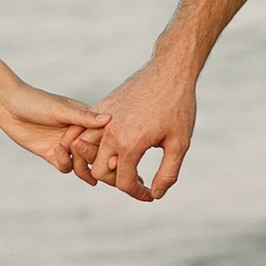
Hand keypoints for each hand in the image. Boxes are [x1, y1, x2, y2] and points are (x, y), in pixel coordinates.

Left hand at [0, 81, 113, 174]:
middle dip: (96, 158)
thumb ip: (83, 117)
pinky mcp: (51, 154)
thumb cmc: (35, 101)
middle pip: (95, 153)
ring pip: (83, 163)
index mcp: (85, 118)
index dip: (108, 144)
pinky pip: (66, 167)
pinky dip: (65, 163)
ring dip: (82, 165)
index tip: (106, 147)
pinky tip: (57, 152)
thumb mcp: (60, 109)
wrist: (8, 106)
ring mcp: (65, 145)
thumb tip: (110, 119)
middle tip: (90, 156)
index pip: (104, 135)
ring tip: (77, 161)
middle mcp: (78, 133)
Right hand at [74, 55, 197, 200]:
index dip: (137, 193)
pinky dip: (91, 143)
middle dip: (117, 180)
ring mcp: (102, 117)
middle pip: (100, 171)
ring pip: (85, 151)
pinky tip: (111, 147)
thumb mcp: (179, 144)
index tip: (149, 195)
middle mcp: (110, 132)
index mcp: (129, 144)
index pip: (123, 182)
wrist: (170, 70)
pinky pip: (86, 130)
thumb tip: (156, 194)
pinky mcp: (102, 105)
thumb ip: (167, 173)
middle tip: (136, 178)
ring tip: (121, 166)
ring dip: (99, 162)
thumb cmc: (178, 107)